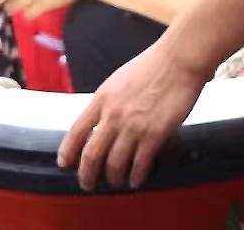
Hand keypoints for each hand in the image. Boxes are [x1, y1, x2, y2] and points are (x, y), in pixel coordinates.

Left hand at [59, 38, 208, 189]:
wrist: (178, 60)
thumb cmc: (152, 66)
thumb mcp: (118, 81)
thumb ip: (107, 102)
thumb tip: (100, 121)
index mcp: (102, 99)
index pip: (76, 131)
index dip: (67, 152)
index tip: (65, 163)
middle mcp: (114, 115)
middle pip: (91, 155)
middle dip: (86, 175)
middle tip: (88, 184)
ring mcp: (133, 126)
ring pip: (115, 164)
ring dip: (114, 178)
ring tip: (117, 182)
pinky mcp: (155, 134)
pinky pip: (140, 164)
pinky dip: (136, 176)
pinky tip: (136, 179)